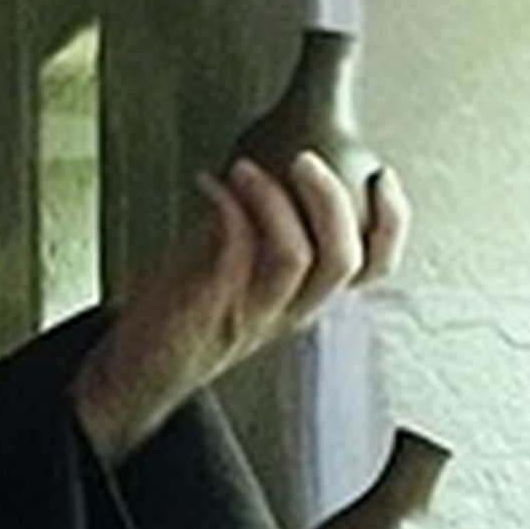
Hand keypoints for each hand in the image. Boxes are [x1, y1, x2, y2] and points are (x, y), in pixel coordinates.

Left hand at [74, 150, 413, 463]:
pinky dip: (224, 205)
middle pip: (343, 259)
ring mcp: (253, 312)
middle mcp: (290, 310)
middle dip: (332, 199)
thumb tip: (282, 164)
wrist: (138, 370)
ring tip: (246, 167)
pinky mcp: (212, 307)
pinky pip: (233, 250)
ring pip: (294, 257)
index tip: (382, 173)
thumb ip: (268, 229)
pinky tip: (207, 183)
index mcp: (307, 297)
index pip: (374, 268)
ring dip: (274, 200)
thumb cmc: (186, 311)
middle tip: (305, 158)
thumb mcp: (245, 270)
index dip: (392, 221)